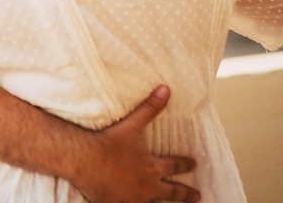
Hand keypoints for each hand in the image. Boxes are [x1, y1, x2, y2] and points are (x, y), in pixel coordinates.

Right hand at [76, 86, 199, 202]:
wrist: (84, 160)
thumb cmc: (108, 142)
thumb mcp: (132, 125)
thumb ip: (150, 108)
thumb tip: (166, 90)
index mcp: (152, 168)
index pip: (174, 166)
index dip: (185, 164)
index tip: (194, 164)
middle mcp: (147, 187)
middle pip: (172, 193)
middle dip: (186, 194)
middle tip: (197, 196)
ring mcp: (133, 199)